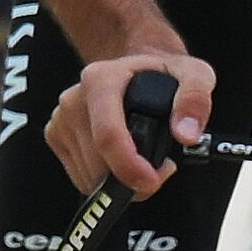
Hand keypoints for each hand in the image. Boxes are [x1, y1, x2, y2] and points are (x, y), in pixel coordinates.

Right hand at [48, 49, 212, 197]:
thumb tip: (186, 133)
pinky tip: (122, 160)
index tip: (151, 180)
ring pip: (88, 175)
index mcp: (101, 80)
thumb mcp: (195, 75)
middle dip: (131, 178)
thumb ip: (195, 100)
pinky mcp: (56, 136)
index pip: (108, 135)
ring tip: (144, 160)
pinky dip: (103, 179)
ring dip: (119, 181)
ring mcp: (62, 119)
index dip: (129, 166)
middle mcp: (74, 98)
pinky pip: (80, 176)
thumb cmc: (164, 73)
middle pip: (97, 162)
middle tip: (160, 168)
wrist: (139, 69)